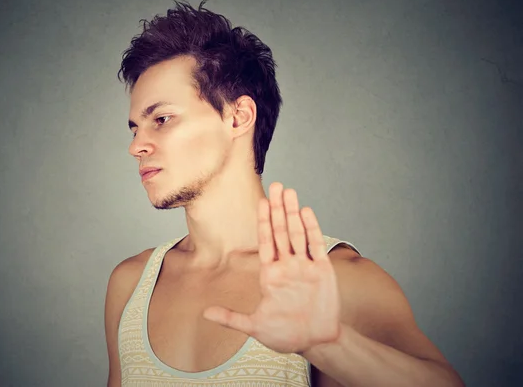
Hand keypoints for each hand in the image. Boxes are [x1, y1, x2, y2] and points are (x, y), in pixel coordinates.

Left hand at [202, 182, 341, 353]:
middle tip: (276, 185)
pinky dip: (312, 229)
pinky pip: (316, 246)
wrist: (316, 342)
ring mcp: (305, 266)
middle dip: (278, 209)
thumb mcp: (254, 327)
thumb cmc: (285, 335)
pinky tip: (306, 211)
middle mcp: (288, 265)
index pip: (265, 241)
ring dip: (293, 213)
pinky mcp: (323, 271)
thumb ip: (230, 319)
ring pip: (298, 233)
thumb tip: (204, 313)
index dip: (263, 221)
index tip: (260, 201)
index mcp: (271, 274)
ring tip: (289, 192)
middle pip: (282, 231)